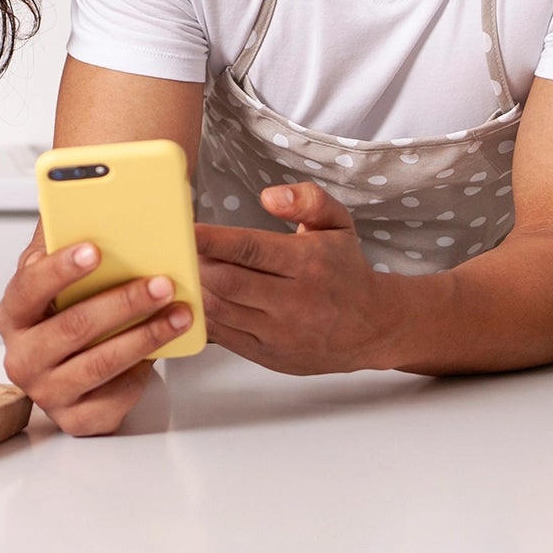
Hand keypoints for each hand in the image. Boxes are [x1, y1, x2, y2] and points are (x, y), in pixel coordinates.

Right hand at [0, 230, 193, 436]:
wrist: (70, 366)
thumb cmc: (67, 312)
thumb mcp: (61, 275)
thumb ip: (64, 242)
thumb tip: (90, 205)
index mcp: (13, 314)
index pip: (29, 287)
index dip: (61, 268)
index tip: (95, 250)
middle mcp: (22, 357)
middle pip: (73, 327)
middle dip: (123, 302)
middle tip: (162, 282)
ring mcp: (47, 393)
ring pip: (101, 363)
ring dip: (147, 335)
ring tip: (180, 313)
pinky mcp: (77, 420)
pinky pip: (115, 397)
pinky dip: (143, 372)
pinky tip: (162, 350)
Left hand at [193, 184, 398, 374]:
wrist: (371, 328)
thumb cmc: (346, 269)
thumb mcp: (338, 223)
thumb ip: (308, 200)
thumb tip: (268, 196)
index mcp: (308, 264)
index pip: (251, 249)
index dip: (213, 239)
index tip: (185, 229)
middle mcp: (294, 302)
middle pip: (227, 282)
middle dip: (197, 264)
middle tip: (181, 248)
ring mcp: (279, 334)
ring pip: (220, 310)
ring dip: (197, 289)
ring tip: (188, 270)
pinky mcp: (267, 356)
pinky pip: (222, 335)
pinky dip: (204, 314)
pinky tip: (200, 297)